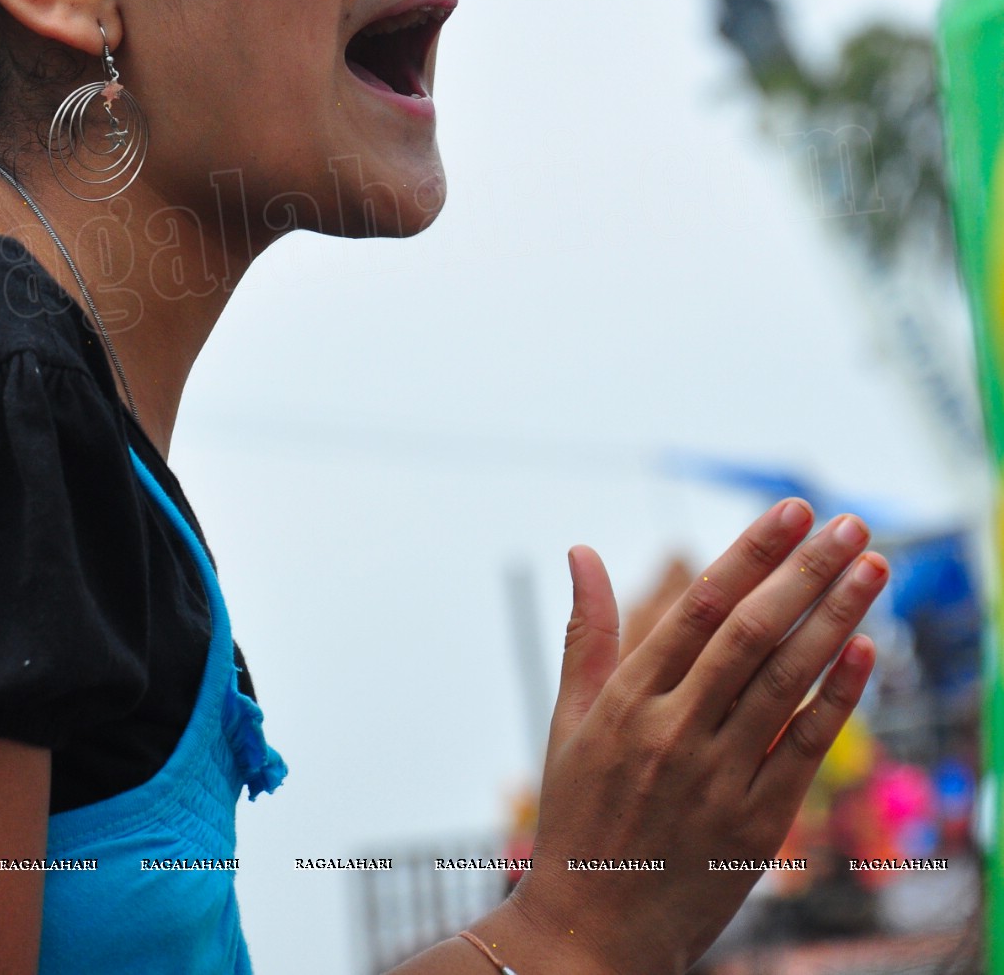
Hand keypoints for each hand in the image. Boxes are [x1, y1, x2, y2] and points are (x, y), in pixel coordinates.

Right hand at [508, 500, 886, 974]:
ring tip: (872, 569)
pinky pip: (805, 750)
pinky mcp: (755, 827)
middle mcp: (674, 733)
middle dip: (806, 572)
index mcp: (628, 701)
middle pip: (752, 635)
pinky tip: (865, 652)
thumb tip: (581, 550)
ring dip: (836, 620)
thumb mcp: (570, 720)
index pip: (700, 607)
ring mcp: (718, 781)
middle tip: (849, 524)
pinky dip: (838, 699)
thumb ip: (586, 632)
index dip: (751, 554)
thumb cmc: (581, 817)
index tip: (792, 510)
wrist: (592, 934)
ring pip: (787, 684)